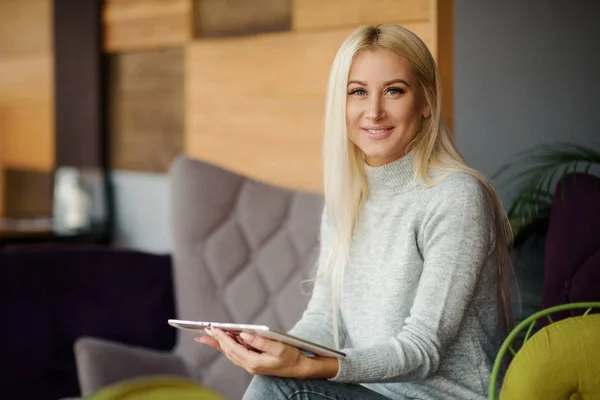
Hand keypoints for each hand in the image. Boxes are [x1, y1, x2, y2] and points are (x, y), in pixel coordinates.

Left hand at [195, 327, 309, 377]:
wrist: (299, 368)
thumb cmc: (291, 356)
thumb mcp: (278, 347)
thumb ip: (260, 341)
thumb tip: (244, 335)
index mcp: (254, 362)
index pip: (233, 348)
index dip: (222, 337)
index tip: (213, 328)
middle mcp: (249, 365)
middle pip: (228, 351)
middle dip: (216, 340)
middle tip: (205, 330)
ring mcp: (250, 365)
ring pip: (230, 353)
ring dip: (220, 344)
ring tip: (209, 335)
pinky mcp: (253, 362)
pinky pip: (236, 353)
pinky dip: (228, 346)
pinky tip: (224, 341)